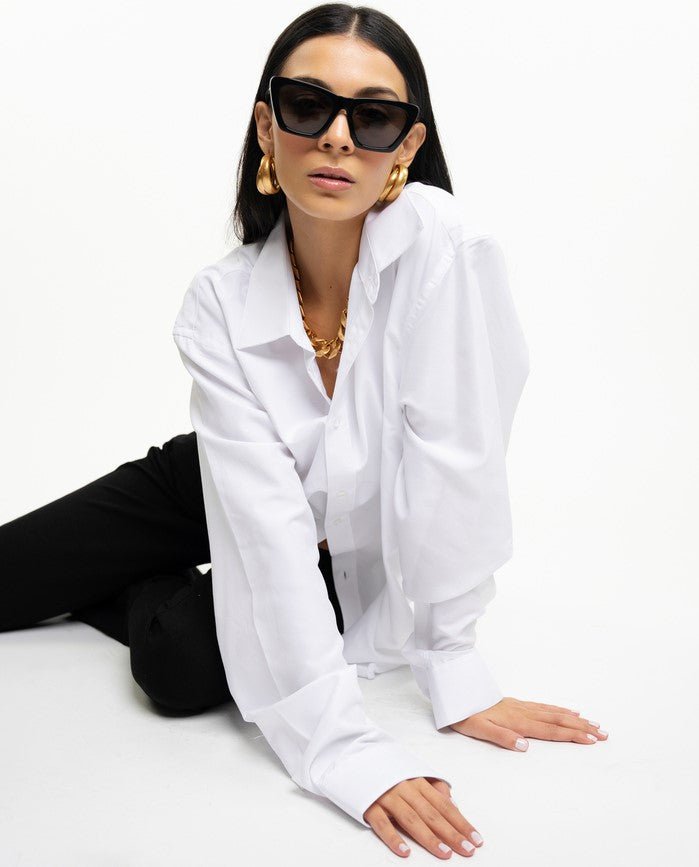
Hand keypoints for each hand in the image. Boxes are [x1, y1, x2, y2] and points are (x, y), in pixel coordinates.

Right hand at [363, 776, 482, 858]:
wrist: (354, 753)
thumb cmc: (387, 767)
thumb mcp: (413, 771)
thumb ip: (434, 786)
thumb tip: (454, 804)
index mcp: (417, 780)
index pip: (444, 805)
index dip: (461, 822)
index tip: (476, 839)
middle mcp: (405, 787)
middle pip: (432, 813)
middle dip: (452, 833)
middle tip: (467, 850)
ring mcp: (386, 795)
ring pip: (411, 819)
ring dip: (429, 837)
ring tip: (444, 854)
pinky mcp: (368, 804)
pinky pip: (382, 823)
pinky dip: (393, 838)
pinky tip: (405, 851)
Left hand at [449, 697, 608, 748]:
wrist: (455, 692)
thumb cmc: (465, 714)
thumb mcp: (478, 730)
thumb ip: (502, 737)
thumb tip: (526, 746)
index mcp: (517, 722)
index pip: (550, 730)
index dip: (572, 735)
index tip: (592, 740)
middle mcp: (523, 712)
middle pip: (558, 720)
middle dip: (582, 727)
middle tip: (604, 733)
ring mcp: (521, 706)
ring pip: (554, 712)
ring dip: (575, 718)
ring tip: (593, 723)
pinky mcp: (516, 704)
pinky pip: (545, 706)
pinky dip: (560, 709)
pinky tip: (567, 710)